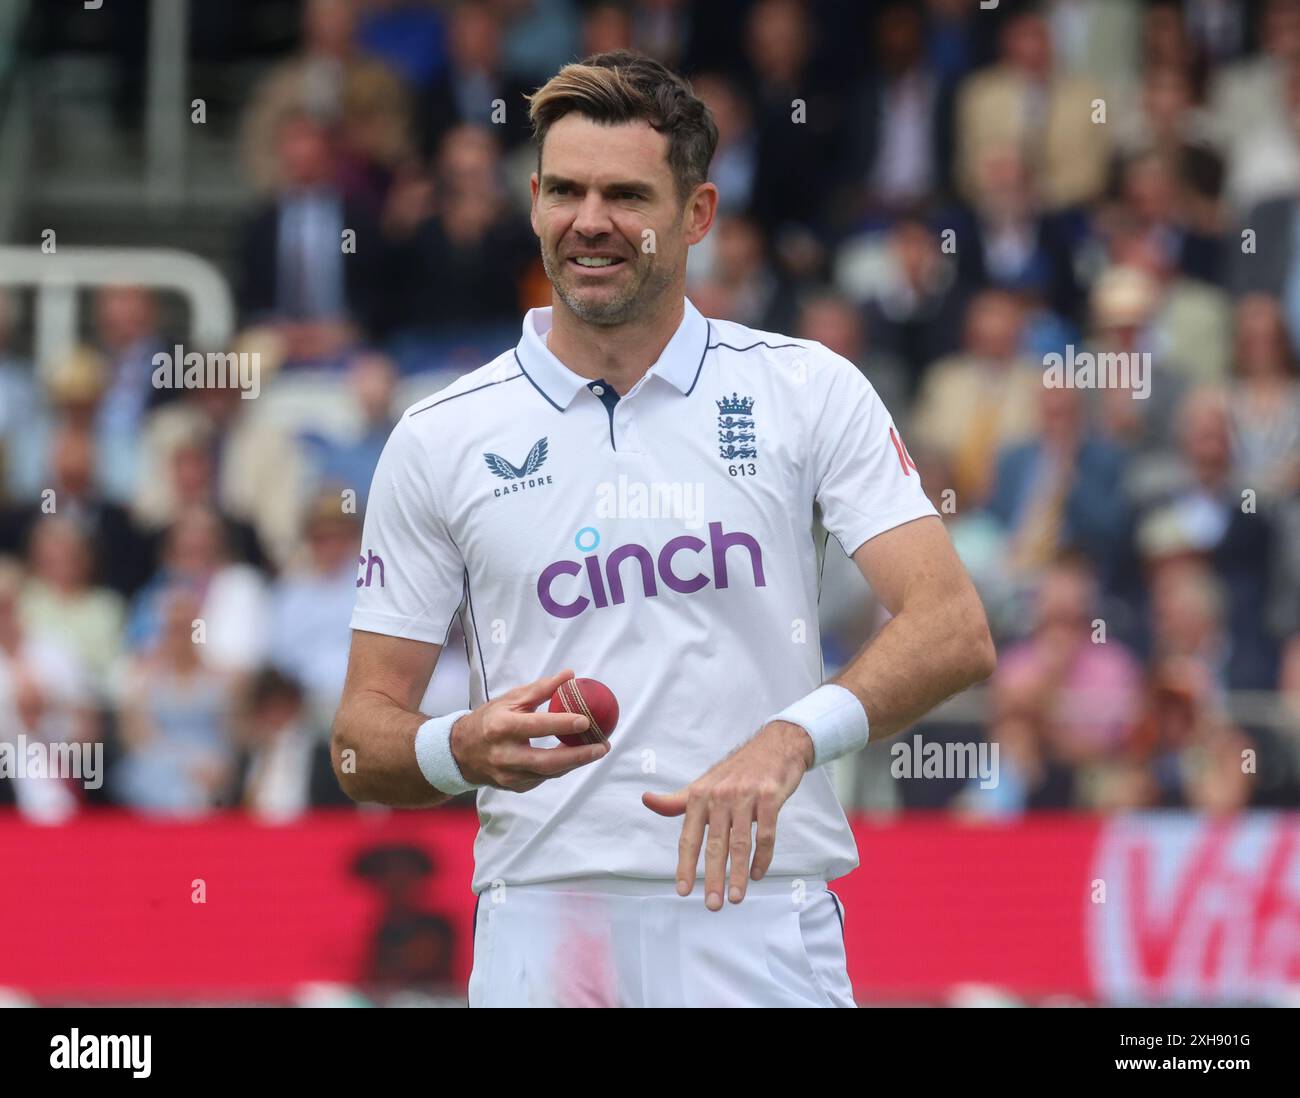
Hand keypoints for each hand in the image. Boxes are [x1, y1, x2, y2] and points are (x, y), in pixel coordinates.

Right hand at [451, 669, 607, 791]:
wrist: (461, 752)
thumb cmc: (489, 719)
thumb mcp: (510, 699)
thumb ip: (541, 689)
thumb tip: (571, 675)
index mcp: (501, 728)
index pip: (536, 727)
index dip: (562, 724)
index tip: (586, 720)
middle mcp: (504, 755)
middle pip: (546, 761)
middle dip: (578, 756)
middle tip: (602, 746)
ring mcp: (509, 775)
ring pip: (549, 773)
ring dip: (575, 762)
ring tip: (596, 750)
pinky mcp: (515, 787)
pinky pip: (544, 778)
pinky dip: (561, 768)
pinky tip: (576, 757)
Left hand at [642, 721, 813, 909]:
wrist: (775, 746)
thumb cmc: (736, 771)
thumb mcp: (703, 784)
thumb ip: (677, 800)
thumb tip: (646, 800)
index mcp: (700, 795)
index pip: (690, 837)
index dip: (685, 865)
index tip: (683, 891)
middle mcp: (721, 796)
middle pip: (716, 844)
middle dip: (713, 877)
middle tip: (712, 905)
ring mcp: (747, 796)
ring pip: (741, 843)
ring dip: (738, 874)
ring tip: (735, 898)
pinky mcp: (771, 797)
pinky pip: (766, 834)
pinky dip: (763, 858)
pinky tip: (757, 875)